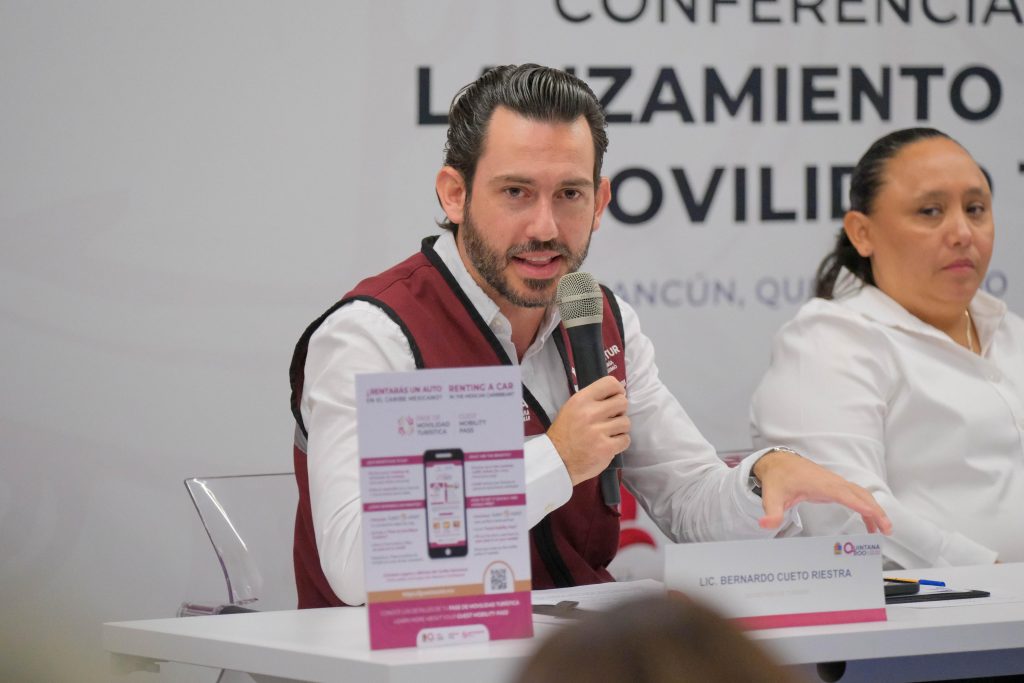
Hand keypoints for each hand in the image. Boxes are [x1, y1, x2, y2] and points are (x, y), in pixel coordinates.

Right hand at [547, 376, 629, 485]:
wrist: (557, 460)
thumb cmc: (564, 434)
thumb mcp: (571, 408)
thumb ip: (591, 400)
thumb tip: (615, 395)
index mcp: (581, 400)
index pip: (610, 383)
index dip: (618, 391)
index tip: (615, 398)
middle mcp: (590, 413)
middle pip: (622, 402)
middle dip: (619, 411)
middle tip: (610, 419)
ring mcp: (598, 431)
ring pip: (626, 422)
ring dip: (619, 429)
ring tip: (607, 434)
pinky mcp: (606, 448)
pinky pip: (625, 439)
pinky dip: (620, 443)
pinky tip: (609, 444)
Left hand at [752, 449, 892, 534]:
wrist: (778, 462)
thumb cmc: (778, 478)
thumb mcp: (772, 496)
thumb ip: (771, 512)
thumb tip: (765, 523)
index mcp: (820, 484)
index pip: (843, 493)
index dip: (859, 504)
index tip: (873, 514)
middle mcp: (832, 482)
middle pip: (860, 494)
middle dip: (875, 510)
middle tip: (887, 529)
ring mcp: (836, 483)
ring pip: (862, 495)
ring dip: (875, 510)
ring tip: (885, 530)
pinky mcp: (836, 486)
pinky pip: (857, 497)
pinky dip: (866, 509)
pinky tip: (870, 525)